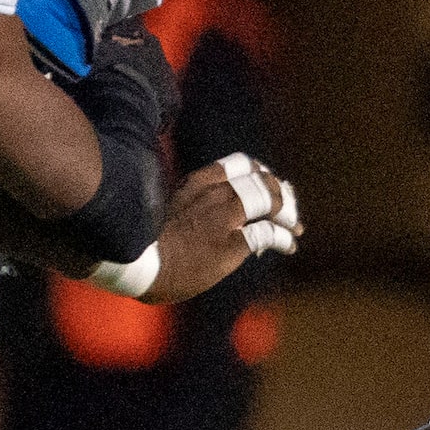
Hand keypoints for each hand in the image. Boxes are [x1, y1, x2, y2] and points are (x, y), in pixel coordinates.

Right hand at [150, 151, 299, 301]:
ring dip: (288, 212)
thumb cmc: (140, 245)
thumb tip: (200, 217)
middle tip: (290, 206)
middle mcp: (211, 194)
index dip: (259, 172)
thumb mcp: (162, 213)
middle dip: (280, 191)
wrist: (133, 265)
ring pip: (268, 200)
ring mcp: (222, 217)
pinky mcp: (230, 244)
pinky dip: (284, 238)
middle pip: (260, 180)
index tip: (267, 180)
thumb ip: (188, 208)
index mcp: (194, 183)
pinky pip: (268, 234)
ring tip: (296, 226)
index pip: (238, 164)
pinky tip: (290, 246)